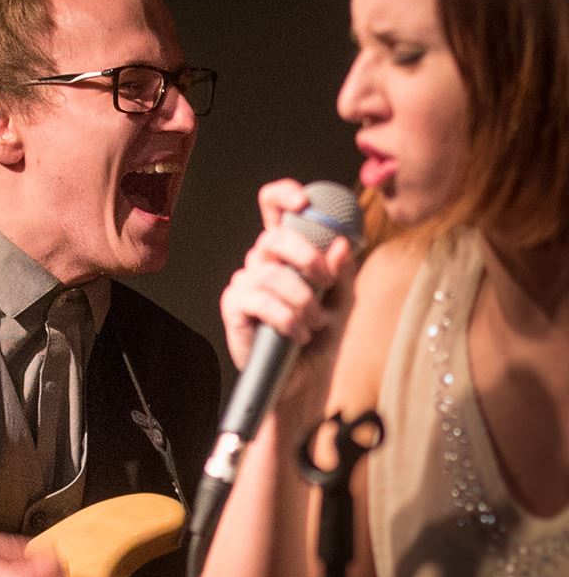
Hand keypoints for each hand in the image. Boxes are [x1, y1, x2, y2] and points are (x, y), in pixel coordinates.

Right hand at [220, 179, 358, 376]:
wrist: (304, 380)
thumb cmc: (320, 338)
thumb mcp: (342, 300)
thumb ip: (342, 272)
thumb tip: (342, 245)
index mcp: (286, 254)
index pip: (273, 209)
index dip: (283, 195)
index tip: (303, 202)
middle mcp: (261, 264)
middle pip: (273, 238)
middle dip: (306, 256)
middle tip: (325, 280)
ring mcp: (245, 284)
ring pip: (272, 275)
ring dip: (302, 300)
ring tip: (315, 323)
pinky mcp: (234, 309)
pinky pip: (260, 301)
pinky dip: (286, 318)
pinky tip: (297, 334)